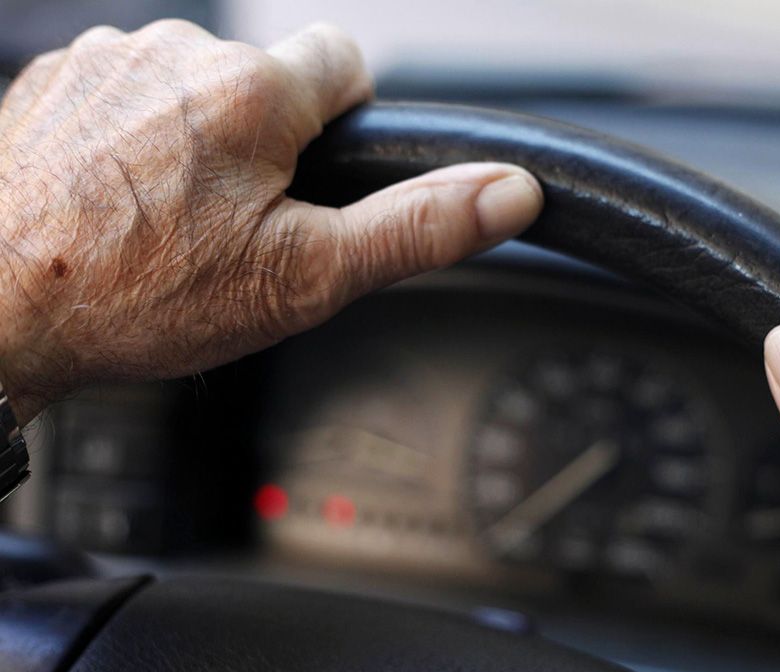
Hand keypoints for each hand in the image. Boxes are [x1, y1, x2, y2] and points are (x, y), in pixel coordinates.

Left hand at [0, 21, 541, 423]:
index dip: (342, 125)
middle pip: (267, 78)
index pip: (346, 61)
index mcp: (253, 93)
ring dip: (199, 136)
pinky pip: (130, 91)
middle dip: (268, 140)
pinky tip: (116, 198)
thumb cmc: (137, 296)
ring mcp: (108, 60)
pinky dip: (136, 134)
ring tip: (167, 218)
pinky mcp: (56, 79)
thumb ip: (417, 228)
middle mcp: (180, 52)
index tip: (309, 179)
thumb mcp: (305, 279)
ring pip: (197, 84)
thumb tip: (508, 193)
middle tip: (236, 223)